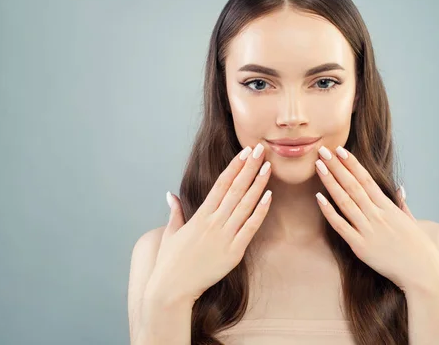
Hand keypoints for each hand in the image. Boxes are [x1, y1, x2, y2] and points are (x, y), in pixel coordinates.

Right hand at [145, 143, 272, 305]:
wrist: (172, 289)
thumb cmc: (170, 262)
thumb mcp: (170, 233)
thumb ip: (175, 212)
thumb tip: (170, 194)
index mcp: (200, 215)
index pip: (221, 184)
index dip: (234, 166)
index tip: (244, 152)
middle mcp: (213, 222)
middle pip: (236, 189)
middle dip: (249, 167)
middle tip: (261, 150)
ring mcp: (224, 236)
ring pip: (246, 204)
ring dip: (258, 184)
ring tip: (267, 167)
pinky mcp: (234, 252)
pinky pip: (250, 227)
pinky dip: (260, 211)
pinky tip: (269, 196)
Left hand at [314, 145, 438, 293]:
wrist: (424, 272)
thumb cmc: (419, 248)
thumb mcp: (411, 221)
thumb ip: (402, 204)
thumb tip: (400, 188)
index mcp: (389, 207)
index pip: (366, 179)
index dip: (352, 164)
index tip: (340, 150)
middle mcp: (377, 215)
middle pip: (353, 185)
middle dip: (337, 167)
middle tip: (323, 150)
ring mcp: (368, 230)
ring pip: (345, 201)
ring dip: (331, 182)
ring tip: (319, 166)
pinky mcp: (361, 246)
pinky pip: (341, 226)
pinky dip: (329, 211)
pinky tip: (319, 197)